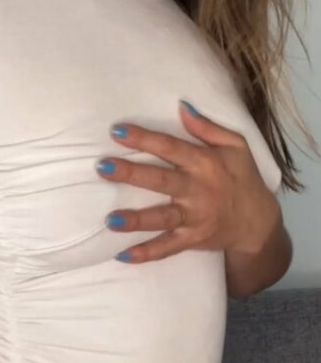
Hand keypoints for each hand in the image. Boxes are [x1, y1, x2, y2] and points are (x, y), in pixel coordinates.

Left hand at [96, 100, 279, 263]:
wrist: (258, 222)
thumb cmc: (242, 178)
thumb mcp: (235, 146)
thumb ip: (207, 127)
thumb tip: (182, 106)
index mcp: (204, 163)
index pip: (170, 147)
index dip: (144, 139)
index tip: (117, 132)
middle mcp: (197, 190)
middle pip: (160, 180)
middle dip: (132, 174)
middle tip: (103, 168)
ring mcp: (194, 217)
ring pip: (162, 217)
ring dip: (136, 219)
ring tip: (111, 220)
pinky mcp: (192, 239)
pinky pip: (168, 248)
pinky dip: (147, 253)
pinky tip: (123, 256)